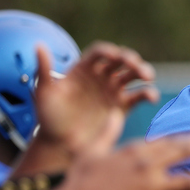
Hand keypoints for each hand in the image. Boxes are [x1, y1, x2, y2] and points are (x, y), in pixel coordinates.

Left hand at [33, 42, 158, 160]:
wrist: (61, 144)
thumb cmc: (49, 117)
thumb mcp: (44, 93)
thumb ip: (44, 69)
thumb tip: (38, 45)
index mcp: (83, 69)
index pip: (99, 53)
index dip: (108, 51)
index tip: (113, 55)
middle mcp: (101, 77)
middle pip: (120, 60)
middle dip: (130, 59)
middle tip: (135, 65)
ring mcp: (113, 91)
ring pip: (132, 75)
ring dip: (142, 71)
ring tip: (147, 76)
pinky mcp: (123, 106)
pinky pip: (139, 96)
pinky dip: (148, 94)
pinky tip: (151, 97)